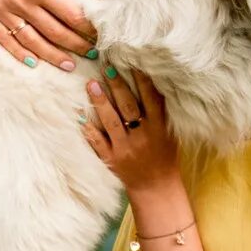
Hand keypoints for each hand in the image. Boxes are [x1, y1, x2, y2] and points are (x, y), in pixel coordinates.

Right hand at [0, 0, 94, 68]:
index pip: (69, 14)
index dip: (87, 27)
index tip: (99, 34)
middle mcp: (17, 1)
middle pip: (53, 32)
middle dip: (75, 45)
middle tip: (91, 53)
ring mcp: (0, 9)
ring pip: (30, 41)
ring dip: (52, 56)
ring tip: (69, 64)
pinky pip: (3, 39)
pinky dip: (19, 53)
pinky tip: (34, 62)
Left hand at [80, 71, 179, 196]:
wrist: (157, 188)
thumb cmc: (165, 157)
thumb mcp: (170, 133)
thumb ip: (162, 112)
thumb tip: (154, 83)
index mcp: (159, 128)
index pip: (151, 99)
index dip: (142, 80)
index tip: (133, 62)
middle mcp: (142, 137)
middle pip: (128, 106)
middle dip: (117, 86)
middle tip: (107, 67)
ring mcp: (125, 149)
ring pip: (111, 122)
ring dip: (100, 102)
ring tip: (91, 84)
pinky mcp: (111, 159)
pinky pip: (97, 141)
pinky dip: (88, 129)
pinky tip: (80, 115)